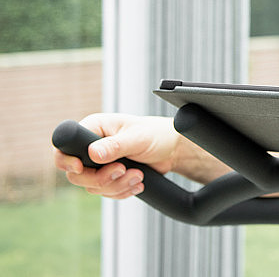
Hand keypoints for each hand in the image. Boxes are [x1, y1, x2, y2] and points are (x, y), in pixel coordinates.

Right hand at [53, 113, 179, 199]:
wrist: (172, 149)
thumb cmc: (156, 134)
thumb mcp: (137, 138)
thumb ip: (116, 146)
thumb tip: (93, 154)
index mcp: (93, 128)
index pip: (64, 146)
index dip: (66, 160)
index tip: (81, 167)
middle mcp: (91, 146)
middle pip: (76, 174)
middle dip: (102, 178)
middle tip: (124, 170)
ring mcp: (98, 164)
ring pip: (92, 186)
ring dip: (117, 185)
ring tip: (138, 175)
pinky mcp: (108, 177)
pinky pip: (105, 192)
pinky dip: (122, 191)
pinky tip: (138, 183)